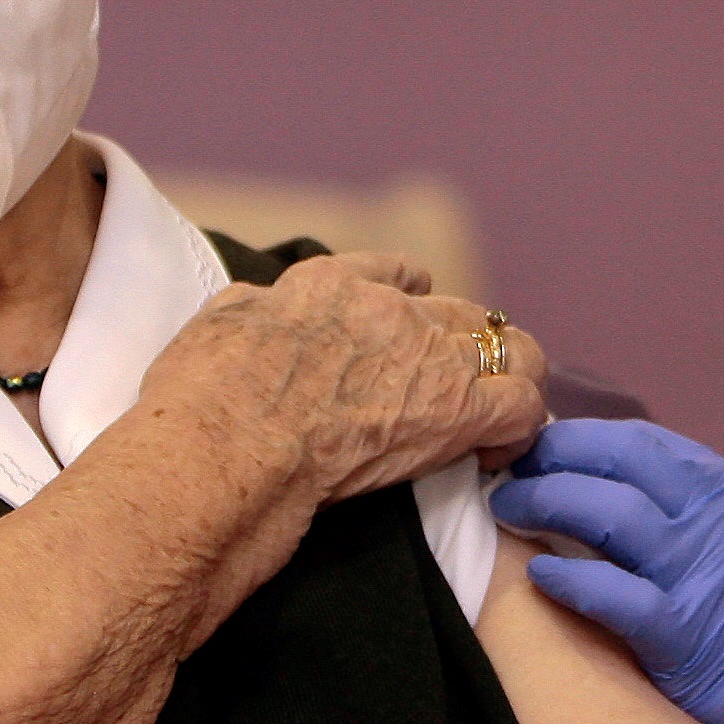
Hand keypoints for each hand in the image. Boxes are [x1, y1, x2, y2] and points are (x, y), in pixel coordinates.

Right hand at [147, 252, 547, 502]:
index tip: (416, 317)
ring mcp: (428, 357)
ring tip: (503, 413)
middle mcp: (388, 310)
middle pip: (460, 313)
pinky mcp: (456, 410)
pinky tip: (502, 451)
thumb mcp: (215, 326)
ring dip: (511, 378)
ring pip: (509, 350)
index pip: (390, 273)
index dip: (410, 296)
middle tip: (463, 382)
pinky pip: (522, 405)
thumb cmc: (201, 401)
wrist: (227, 446)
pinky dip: (522, 427)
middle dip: (468, 343)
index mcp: (326, 286)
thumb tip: (257, 310)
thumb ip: (250, 311)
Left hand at [491, 420, 723, 723]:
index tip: (550, 448)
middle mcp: (720, 519)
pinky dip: (562, 578)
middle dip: (555, 456)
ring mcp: (700, 572)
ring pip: (601, 512)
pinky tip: (536, 574)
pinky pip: (603, 592)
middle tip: (512, 466)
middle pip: (617, 461)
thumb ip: (718, 523)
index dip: (588, 440)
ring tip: (509, 508)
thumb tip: (650, 509)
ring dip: (543, 502)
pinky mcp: (681, 633)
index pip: (649, 444)